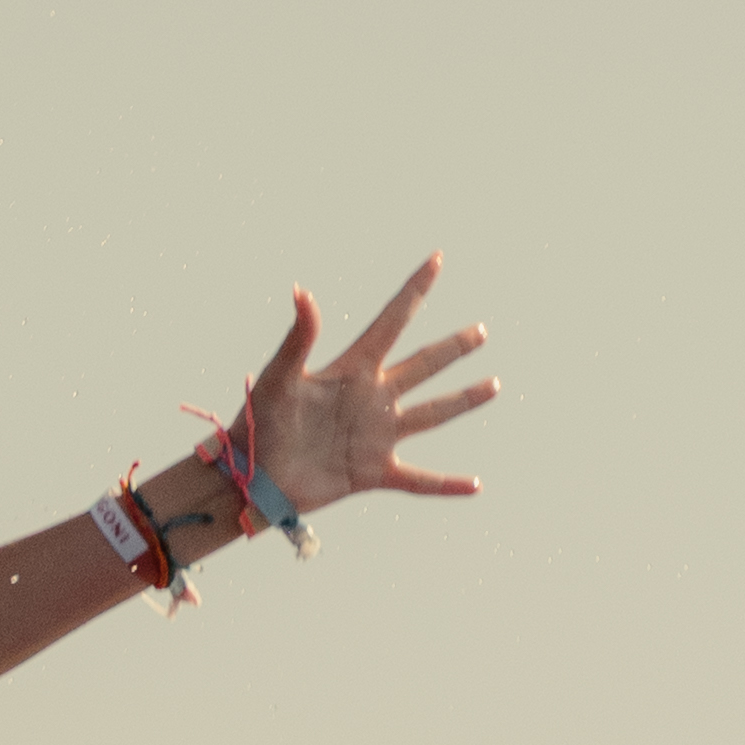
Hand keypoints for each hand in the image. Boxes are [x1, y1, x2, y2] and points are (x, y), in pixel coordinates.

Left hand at [234, 260, 493, 519]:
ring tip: (493, 386)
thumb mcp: (279, 376)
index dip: (414, 290)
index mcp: (352, 369)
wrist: (251, 478)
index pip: (392, 321)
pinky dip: (446, 485)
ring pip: (432, 414)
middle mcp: (372, 398)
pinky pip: (418, 480)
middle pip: (423, 365)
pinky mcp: (372, 472)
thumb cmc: (258, 422)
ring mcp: (376, 435)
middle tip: (481, 332)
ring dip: (463, 400)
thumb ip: (299, 336)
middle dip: (453, 348)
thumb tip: (301, 291)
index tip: (437, 259)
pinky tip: (475, 485)